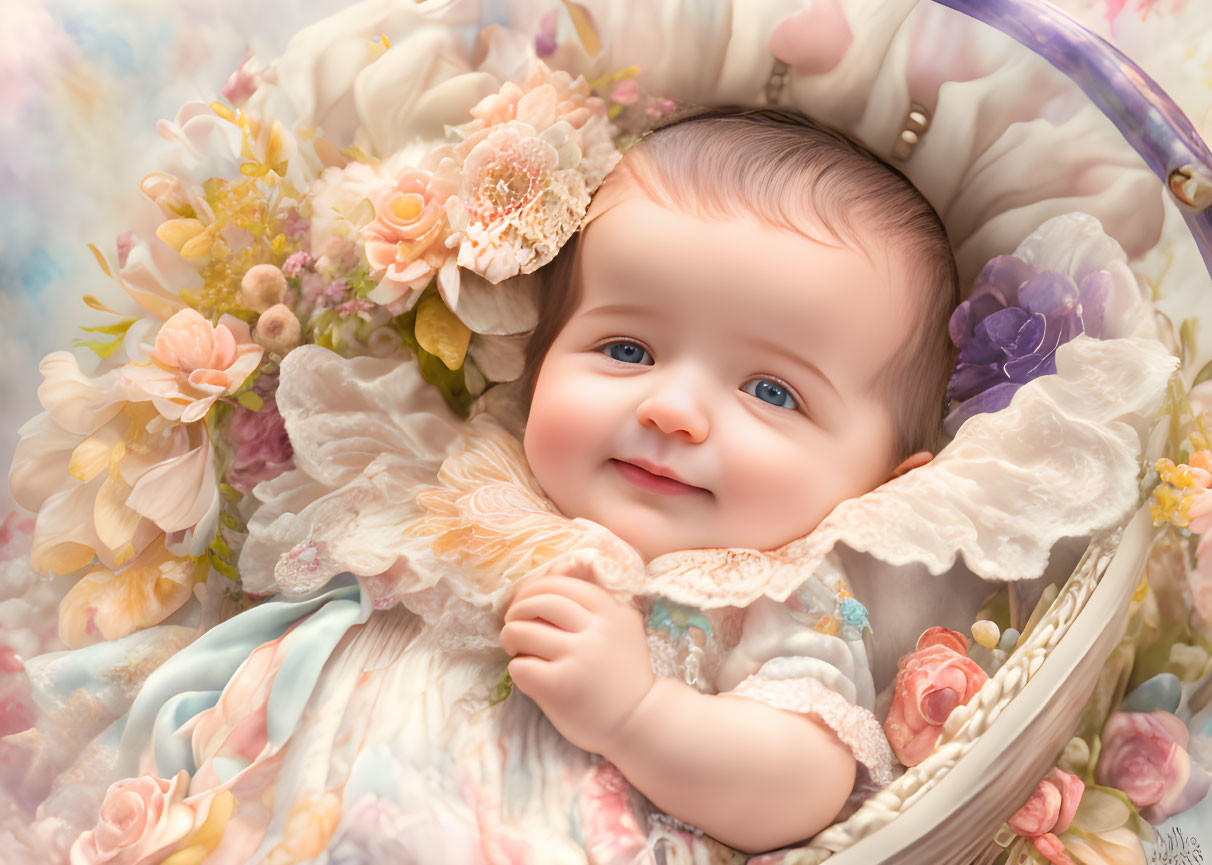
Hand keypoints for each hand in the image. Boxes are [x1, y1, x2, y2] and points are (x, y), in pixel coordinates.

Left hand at [499, 560, 654, 755]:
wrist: (638, 721)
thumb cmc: (620, 673)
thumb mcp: (621, 627)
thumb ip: (594, 604)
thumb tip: (549, 576)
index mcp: (611, 610)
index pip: (560, 584)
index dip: (534, 589)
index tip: (525, 602)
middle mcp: (596, 630)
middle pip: (537, 602)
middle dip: (517, 610)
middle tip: (514, 624)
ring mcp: (578, 657)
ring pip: (520, 631)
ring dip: (510, 637)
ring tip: (516, 648)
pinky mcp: (560, 686)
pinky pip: (519, 666)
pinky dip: (516, 668)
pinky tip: (528, 673)